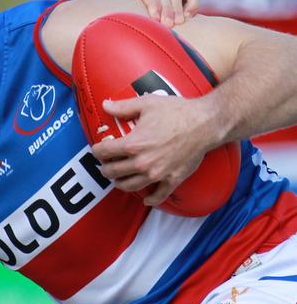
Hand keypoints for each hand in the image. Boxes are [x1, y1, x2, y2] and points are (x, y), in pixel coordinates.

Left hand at [91, 95, 211, 206]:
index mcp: (133, 144)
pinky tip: (145, 198)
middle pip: (113, 172)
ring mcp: (157, 173)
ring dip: (120, 183)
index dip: (97, 151)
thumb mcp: (146, 104)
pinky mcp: (172, 180)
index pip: (104, 152)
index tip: (98, 150)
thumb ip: (123, 107)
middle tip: (104, 165)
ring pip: (129, 186)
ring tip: (117, 179)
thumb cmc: (177, 112)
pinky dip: (150, 199)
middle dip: (105, 168)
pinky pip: (158, 196)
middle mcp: (142, 162)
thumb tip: (104, 105)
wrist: (206, 124)